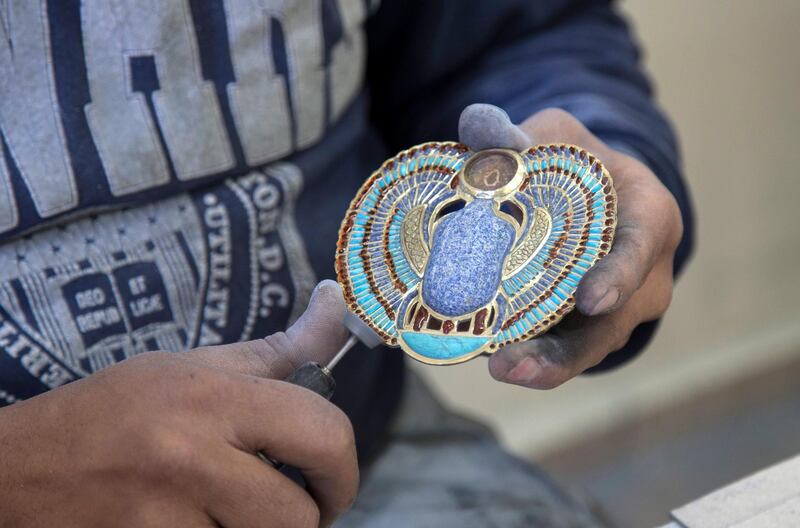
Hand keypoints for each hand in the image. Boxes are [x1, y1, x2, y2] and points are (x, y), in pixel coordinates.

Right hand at [0, 281, 356, 527]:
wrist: (23, 466)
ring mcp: (164, 518)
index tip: (331, 477)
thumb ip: (282, 349)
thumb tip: (335, 298)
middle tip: (290, 504)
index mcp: (213, 397)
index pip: (324, 433)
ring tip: (227, 509)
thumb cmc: (118, 409)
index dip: (344, 466)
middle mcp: (190, 457)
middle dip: (308, 516)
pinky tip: (191, 523)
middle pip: (300, 519)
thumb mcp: (198, 366)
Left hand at [459, 104, 682, 388]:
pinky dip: (529, 359)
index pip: (642, 246)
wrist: (589, 199)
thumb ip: (523, 135)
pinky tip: (485, 360)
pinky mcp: (584, 329)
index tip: (591, 299)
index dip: (619, 274)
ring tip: (497, 371)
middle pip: (611, 322)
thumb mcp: (559, 137)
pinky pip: (562, 351)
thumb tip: (476, 126)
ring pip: (585, 349)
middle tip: (513, 362)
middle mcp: (642, 274)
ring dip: (542, 367)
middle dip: (565, 351)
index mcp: (650, 216)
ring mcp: (617, 310)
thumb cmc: (579, 163)